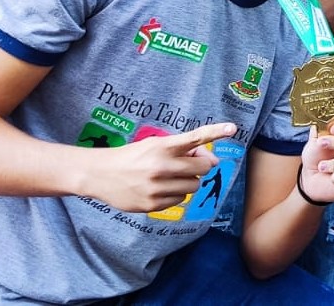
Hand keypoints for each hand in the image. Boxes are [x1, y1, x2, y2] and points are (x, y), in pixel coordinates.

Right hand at [90, 122, 235, 213]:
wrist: (100, 174)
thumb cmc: (132, 156)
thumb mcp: (154, 145)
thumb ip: (181, 150)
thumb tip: (210, 159)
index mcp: (162, 146)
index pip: (195, 137)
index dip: (215, 132)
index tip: (233, 128)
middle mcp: (161, 166)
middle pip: (203, 167)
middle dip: (201, 166)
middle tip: (190, 164)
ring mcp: (156, 187)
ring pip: (194, 186)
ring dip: (189, 181)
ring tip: (171, 177)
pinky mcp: (152, 204)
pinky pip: (180, 199)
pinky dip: (176, 194)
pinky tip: (161, 189)